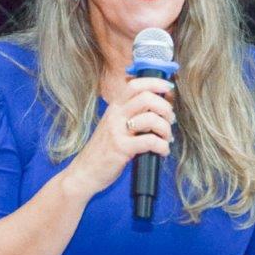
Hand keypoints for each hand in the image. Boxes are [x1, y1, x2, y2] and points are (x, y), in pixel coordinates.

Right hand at [61, 76, 174, 199]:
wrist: (84, 172)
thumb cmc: (103, 151)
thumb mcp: (114, 126)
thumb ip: (131, 114)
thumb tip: (159, 105)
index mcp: (114, 107)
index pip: (134, 85)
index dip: (155, 83)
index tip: (169, 88)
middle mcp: (115, 115)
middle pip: (146, 97)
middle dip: (165, 107)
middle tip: (170, 120)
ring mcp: (117, 131)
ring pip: (150, 118)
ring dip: (165, 128)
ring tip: (167, 138)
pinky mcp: (121, 148)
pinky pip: (150, 141)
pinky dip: (162, 146)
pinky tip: (162, 151)